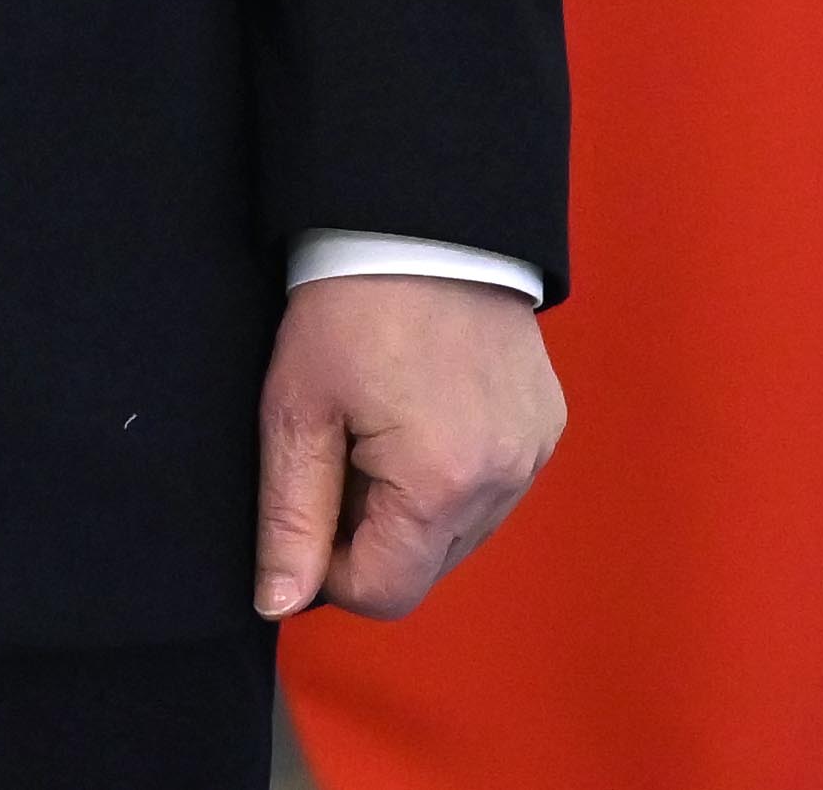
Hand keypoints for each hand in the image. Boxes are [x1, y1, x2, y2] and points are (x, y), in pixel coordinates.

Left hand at [257, 274, 562, 619]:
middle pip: (424, 567)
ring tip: (376, 426)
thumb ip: (290, 516)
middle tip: (337, 453)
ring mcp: (532, 456)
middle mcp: (503, 480)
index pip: (384, 593)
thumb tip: (278, 602)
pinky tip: (419, 414)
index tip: (306, 511)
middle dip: (370, 533)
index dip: (329, 570)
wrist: (420, 221)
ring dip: (411, 507)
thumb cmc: (347, 305)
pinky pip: (491, 491)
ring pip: (459, 534)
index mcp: (440, 483)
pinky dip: (450, 476)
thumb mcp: (296, 410)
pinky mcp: (544, 429)